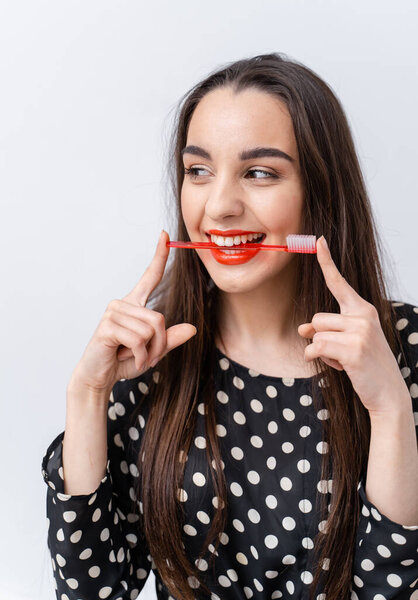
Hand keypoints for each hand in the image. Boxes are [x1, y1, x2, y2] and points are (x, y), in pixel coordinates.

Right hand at [69, 230, 196, 395]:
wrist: (99, 376)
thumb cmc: (123, 361)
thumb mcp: (152, 351)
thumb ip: (170, 340)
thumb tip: (193, 329)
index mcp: (135, 305)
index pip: (150, 277)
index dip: (159, 256)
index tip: (165, 235)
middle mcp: (123, 304)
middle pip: (159, 319)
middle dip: (160, 345)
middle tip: (148, 358)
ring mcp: (113, 313)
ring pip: (150, 330)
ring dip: (149, 352)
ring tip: (135, 358)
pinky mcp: (107, 326)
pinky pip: (138, 340)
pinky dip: (139, 357)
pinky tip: (126, 360)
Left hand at [297, 236, 408, 415]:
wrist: (387, 393)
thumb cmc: (366, 365)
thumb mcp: (347, 342)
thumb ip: (326, 330)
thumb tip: (302, 328)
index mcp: (363, 310)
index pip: (339, 283)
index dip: (327, 261)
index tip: (318, 241)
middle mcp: (363, 316)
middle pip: (317, 318)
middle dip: (320, 337)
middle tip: (341, 352)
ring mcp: (360, 332)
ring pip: (316, 334)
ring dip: (321, 351)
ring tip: (343, 360)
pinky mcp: (353, 349)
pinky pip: (316, 348)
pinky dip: (319, 360)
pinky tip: (340, 367)